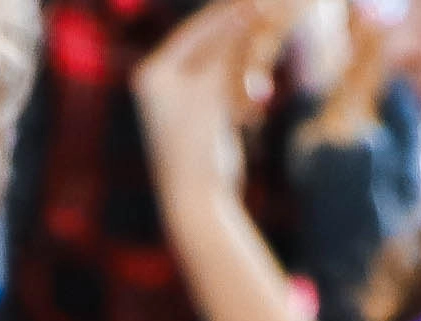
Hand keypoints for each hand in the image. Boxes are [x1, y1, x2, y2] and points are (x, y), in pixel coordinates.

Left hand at [131, 0, 285, 188]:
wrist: (197, 200)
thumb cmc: (197, 143)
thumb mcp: (213, 88)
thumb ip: (230, 47)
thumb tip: (249, 7)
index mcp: (153, 73)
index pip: (194, 31)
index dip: (225, 14)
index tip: (254, 0)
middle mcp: (161, 84)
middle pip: (207, 47)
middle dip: (238, 35)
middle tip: (267, 11)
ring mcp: (181, 100)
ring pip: (220, 67)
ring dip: (244, 62)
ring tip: (266, 52)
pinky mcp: (200, 117)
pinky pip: (225, 88)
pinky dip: (242, 86)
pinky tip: (258, 93)